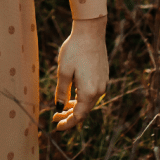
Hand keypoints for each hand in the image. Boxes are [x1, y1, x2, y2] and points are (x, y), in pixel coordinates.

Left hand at [51, 16, 107, 131]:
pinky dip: (82, 97)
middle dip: (70, 116)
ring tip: (63, 108)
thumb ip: (62, 93)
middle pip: (84, 110)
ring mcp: (103, 83)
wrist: (91, 32)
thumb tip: (59, 108)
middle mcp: (99, 90)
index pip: (78, 116)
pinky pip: (92, 93)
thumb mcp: (63, 72)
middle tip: (55, 118)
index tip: (57, 128)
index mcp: (89, 92)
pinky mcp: (103, 76)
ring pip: (88, 102)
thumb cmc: (74, 50)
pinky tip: (73, 94)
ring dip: (76, 106)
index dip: (67, 124)